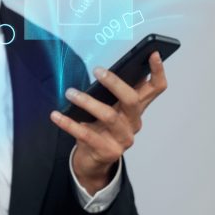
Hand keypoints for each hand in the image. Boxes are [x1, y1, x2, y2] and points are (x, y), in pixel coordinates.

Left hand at [50, 51, 167, 194]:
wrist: (93, 161)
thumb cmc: (100, 128)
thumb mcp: (109, 109)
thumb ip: (110, 94)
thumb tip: (103, 70)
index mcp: (136, 109)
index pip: (156, 88)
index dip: (158, 71)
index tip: (153, 53)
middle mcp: (133, 123)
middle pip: (132, 99)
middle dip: (115, 83)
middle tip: (96, 70)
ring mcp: (123, 139)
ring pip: (109, 116)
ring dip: (87, 101)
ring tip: (70, 93)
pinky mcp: (108, 151)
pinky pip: (87, 135)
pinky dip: (69, 123)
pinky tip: (56, 116)